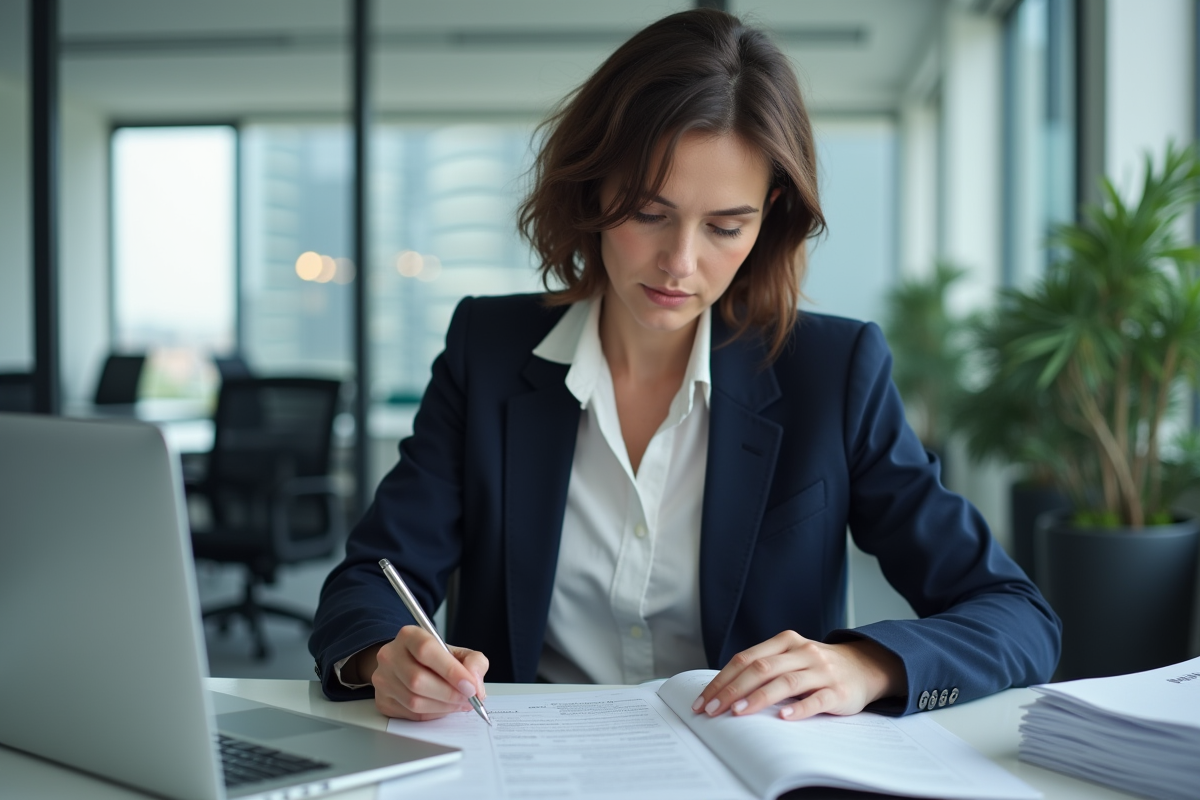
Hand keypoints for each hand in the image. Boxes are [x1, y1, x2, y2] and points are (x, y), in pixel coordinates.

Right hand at [360, 626, 489, 720]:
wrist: (408, 665)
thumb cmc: (435, 659)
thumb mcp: (457, 652)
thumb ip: (474, 662)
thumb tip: (475, 684)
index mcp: (409, 635)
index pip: (426, 650)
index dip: (451, 670)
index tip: (470, 686)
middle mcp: (390, 655)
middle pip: (418, 680)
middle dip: (450, 694)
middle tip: (470, 699)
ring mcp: (383, 679)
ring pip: (414, 701)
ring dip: (443, 707)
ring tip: (460, 703)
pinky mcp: (382, 700)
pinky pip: (410, 714)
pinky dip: (433, 714)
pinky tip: (444, 707)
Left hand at [691, 631, 904, 720]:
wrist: (864, 666)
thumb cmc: (817, 666)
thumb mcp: (791, 657)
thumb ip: (764, 667)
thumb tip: (723, 690)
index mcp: (785, 641)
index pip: (746, 658)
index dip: (723, 679)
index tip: (703, 700)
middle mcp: (802, 652)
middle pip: (761, 668)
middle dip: (733, 689)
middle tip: (712, 709)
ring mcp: (822, 670)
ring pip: (786, 682)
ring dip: (759, 697)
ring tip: (739, 712)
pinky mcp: (838, 691)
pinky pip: (816, 699)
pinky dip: (799, 708)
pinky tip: (783, 717)